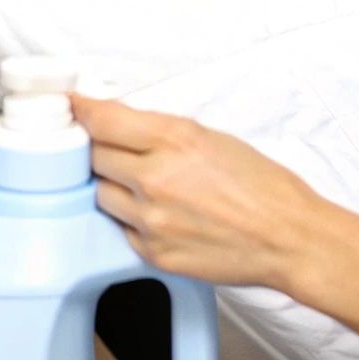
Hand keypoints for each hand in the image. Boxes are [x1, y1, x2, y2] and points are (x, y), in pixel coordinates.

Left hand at [72, 94, 339, 289]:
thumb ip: (161, 132)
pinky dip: (130, 219)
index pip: (102, 119)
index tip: (70, 107)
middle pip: (92, 156)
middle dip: (99, 150)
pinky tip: (159, 215)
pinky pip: (119, 227)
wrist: (288, 239)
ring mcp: (150, 219)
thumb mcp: (211, 138)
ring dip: (112, 186)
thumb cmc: (261, 186)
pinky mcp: (151, 252)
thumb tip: (119, 127)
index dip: (80, 111)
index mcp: (174, 140)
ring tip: (145, 187)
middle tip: (117, 151)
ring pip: (100, 194)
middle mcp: (155, 178)